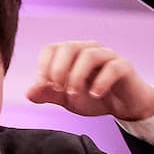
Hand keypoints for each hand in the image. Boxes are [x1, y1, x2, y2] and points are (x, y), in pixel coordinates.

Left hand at [26, 40, 153, 120]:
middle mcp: (88, 49)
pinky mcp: (124, 66)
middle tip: (57, 89)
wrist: (124, 106)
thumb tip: (29, 92)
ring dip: (77, 76)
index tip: (43, 86)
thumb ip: (48, 94)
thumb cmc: (95, 97)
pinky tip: (95, 95)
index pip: (51, 49)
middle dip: (58, 70)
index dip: (44, 66)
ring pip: (89, 55)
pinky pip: (112, 67)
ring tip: (73, 95)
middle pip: (69, 47)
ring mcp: (107, 56)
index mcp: (72, 53)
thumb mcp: (66, 98)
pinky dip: (101, 82)